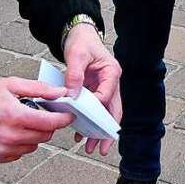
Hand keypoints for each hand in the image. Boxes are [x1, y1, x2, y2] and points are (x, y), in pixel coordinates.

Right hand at [0, 78, 74, 163]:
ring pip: (33, 147)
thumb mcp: (12, 84)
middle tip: (41, 114)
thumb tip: (61, 93)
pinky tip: (10, 132)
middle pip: (44, 136)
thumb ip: (39, 89)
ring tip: (21, 122)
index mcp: (16, 116)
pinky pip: (18, 154)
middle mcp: (10, 136)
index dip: (63, 119)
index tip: (69, 115)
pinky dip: (20, 145)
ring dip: (34, 136)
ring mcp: (2, 149)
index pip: (50, 123)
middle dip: (47, 125)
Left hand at [63, 23, 121, 155]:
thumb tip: (71, 95)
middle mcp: (111, 82)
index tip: (83, 117)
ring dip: (99, 131)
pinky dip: (89, 122)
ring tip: (90, 147)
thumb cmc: (81, 41)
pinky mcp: (95, 91)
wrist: (78, 34)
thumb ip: (74, 75)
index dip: (96, 108)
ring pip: (105, 114)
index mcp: (112, 72)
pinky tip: (80, 134)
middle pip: (113, 111)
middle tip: (101, 148)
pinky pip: (94, 110)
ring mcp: (104, 88)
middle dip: (107, 131)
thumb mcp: (76, 55)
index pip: (106, 95)